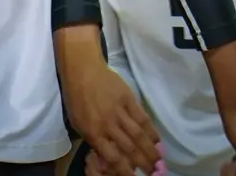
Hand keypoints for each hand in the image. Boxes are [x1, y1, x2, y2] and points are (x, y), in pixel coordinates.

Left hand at [60, 44, 160, 175]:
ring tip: (158, 159)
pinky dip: (151, 131)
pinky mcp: (128, 99)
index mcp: (93, 132)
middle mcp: (107, 124)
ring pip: (139, 135)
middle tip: (153, 171)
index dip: (125, 170)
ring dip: (150, 150)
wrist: (82, 70)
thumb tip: (108, 159)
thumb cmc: (77, 99)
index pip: (112, 157)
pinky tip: (157, 140)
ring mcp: (119, 111)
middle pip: (129, 148)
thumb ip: (94, 141)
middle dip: (143, 162)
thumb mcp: (78, 123)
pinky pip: (143, 118)